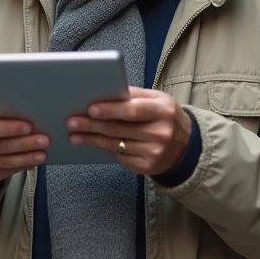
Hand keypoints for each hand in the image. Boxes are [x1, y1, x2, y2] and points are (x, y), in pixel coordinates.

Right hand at [0, 105, 48, 181]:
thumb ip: (8, 113)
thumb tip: (34, 118)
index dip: (8, 128)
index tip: (29, 127)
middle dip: (23, 144)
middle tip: (43, 141)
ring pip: (2, 162)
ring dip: (24, 159)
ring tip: (41, 155)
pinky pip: (1, 173)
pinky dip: (19, 168)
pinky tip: (31, 163)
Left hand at [67, 88, 192, 175]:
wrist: (187, 146)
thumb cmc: (165, 117)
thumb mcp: (157, 100)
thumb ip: (134, 95)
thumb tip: (104, 91)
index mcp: (163, 110)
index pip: (133, 110)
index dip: (111, 110)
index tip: (91, 109)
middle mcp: (160, 133)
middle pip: (119, 129)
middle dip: (92, 125)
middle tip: (72, 122)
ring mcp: (154, 152)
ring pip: (116, 145)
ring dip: (92, 140)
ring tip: (74, 135)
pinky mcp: (147, 167)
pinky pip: (120, 157)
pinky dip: (104, 149)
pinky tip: (91, 144)